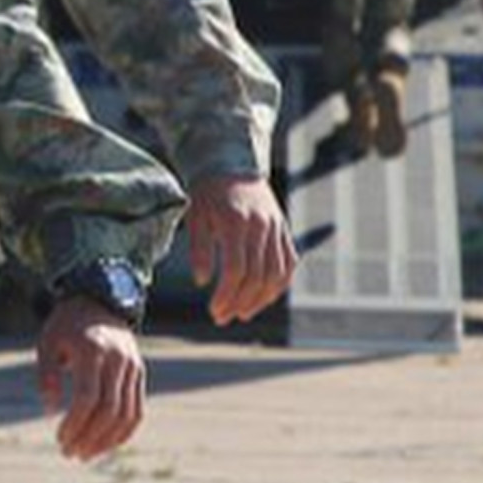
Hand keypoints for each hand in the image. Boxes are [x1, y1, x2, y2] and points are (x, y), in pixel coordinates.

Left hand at [35, 300, 146, 460]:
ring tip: (84, 454)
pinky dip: (124, 432)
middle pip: (109, 410)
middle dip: (89, 437)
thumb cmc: (66, 325)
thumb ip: (47, 375)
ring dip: (107, 440)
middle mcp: (118, 359)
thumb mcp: (47, 342)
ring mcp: (133, 367)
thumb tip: (51, 411)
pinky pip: (138, 410)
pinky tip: (105, 444)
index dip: (75, 423)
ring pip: (127, 414)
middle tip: (69, 453)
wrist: (100, 300)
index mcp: (92, 350)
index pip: (88, 397)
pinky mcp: (140, 373)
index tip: (60, 439)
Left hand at [182, 177, 294, 324]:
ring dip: (261, 299)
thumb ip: (199, 248)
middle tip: (223, 317)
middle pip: (257, 276)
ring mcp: (277, 229)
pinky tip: (263, 298)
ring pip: (277, 273)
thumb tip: (202, 281)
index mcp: (236, 223)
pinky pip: (288, 263)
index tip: (213, 311)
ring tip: (242, 313)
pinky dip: (278, 284)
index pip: (237, 269)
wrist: (230, 164)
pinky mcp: (284, 230)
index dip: (226, 294)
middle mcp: (261, 227)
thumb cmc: (206, 193)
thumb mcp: (195, 217)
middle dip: (240, 302)